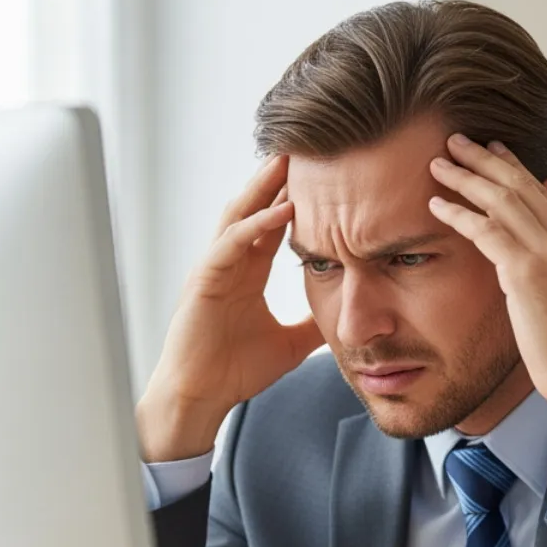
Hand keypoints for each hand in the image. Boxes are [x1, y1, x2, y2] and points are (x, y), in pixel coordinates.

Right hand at [137, 155, 323, 461]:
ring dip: (265, 188)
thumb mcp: (291, 343)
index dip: (295, 198)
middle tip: (307, 148)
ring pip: (240, 215)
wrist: (202, 397)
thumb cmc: (235, 370)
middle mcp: (229, 263)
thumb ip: (313, 325)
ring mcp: (214, 268)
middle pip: (256, 208)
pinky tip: (282, 210)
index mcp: (247, 272)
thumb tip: (345, 317)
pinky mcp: (204, 281)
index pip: (274, 224)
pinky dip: (256, 225)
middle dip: (277, 179)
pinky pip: (231, 243)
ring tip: (290, 161)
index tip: (324, 174)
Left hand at [427, 135, 546, 455]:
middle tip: (458, 141)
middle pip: (521, 187)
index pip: (542, 196)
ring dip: (467, 177)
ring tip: (439, 161)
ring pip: (501, 200)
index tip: (493, 151)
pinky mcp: (526, 272)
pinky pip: (486, 229)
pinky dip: (458, 212)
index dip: (515, 170)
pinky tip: (435, 204)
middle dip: (487, 160)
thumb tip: (539, 271)